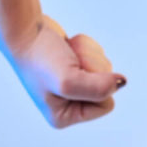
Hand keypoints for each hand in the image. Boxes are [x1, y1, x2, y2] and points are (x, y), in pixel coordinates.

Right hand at [5, 13, 127, 129]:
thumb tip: (120, 83)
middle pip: (108, 85)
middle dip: (93, 68)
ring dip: (89, 56)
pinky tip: (69, 46)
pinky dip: (87, 47)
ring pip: (104, 70)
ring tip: (67, 54)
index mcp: (64, 116)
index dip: (96, 85)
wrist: (26, 29)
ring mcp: (74, 84)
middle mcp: (69, 104)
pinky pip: (98, 57)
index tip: (73, 73)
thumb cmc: (40, 56)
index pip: (106, 104)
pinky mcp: (77, 66)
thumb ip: (98, 88)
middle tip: (69, 61)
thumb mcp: (68, 80)